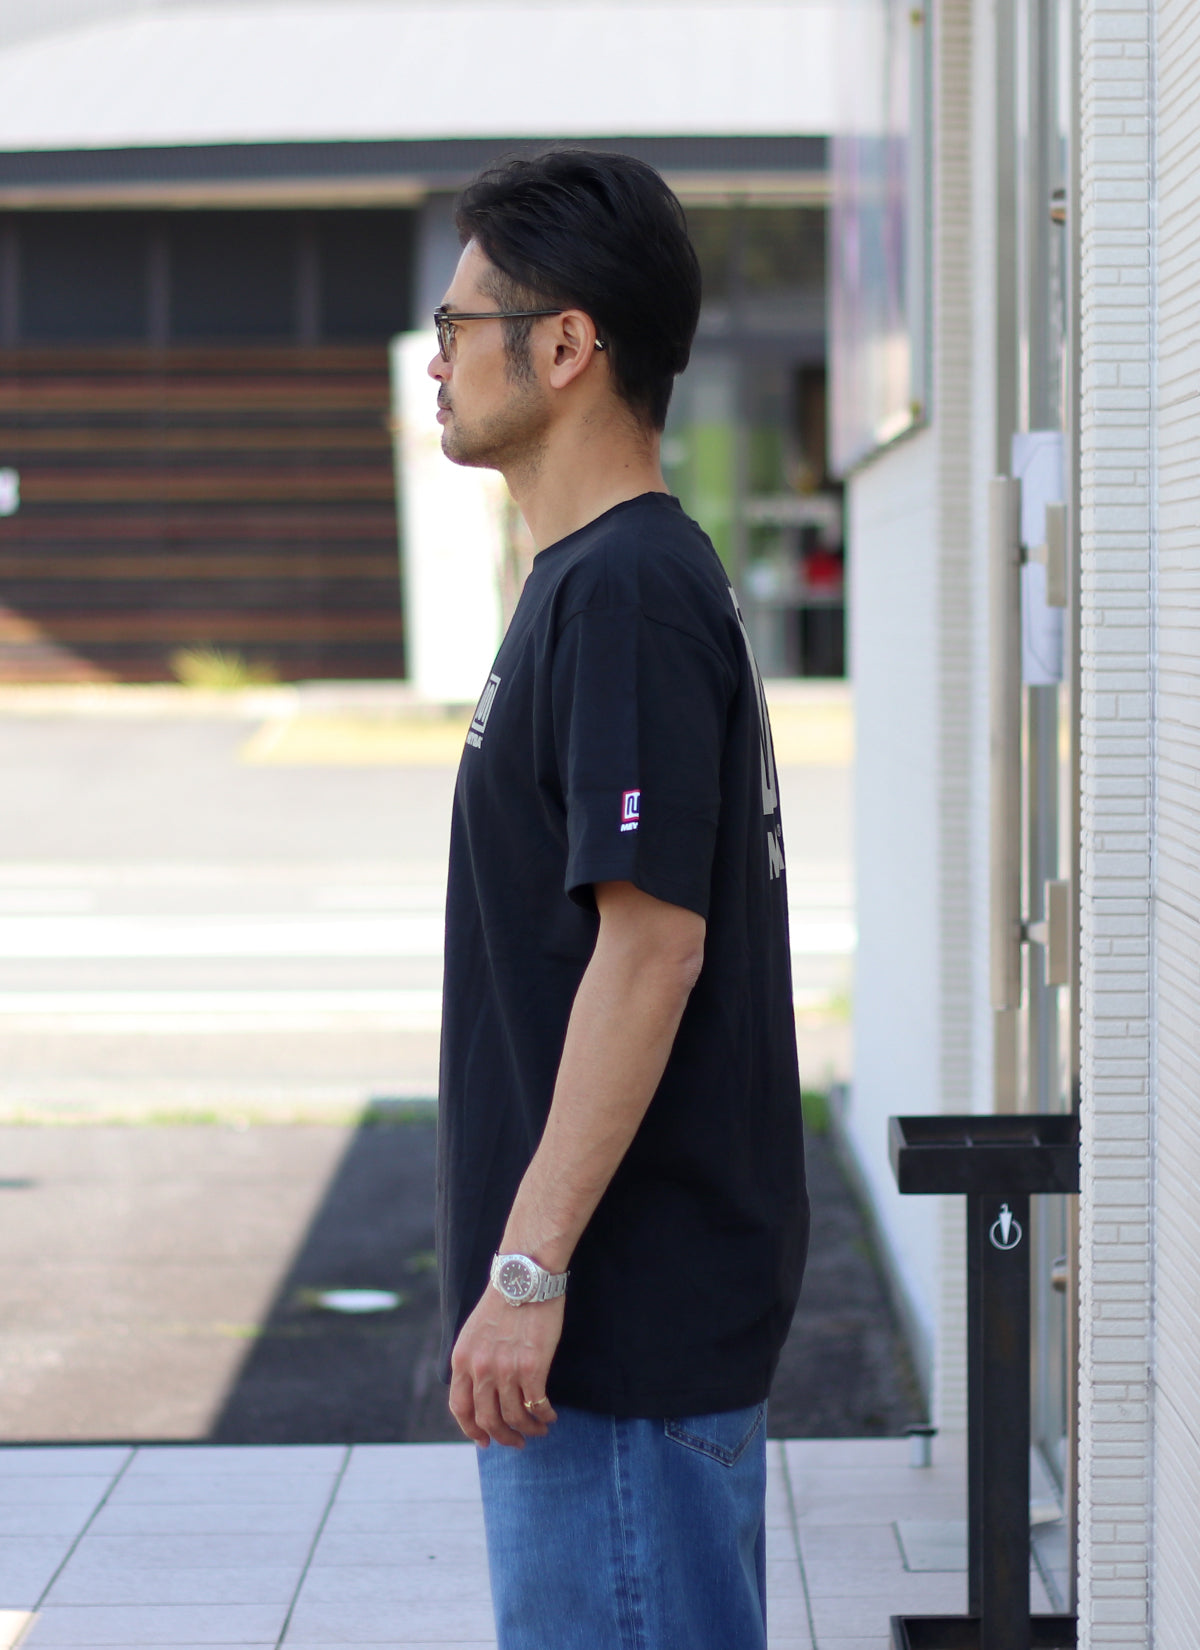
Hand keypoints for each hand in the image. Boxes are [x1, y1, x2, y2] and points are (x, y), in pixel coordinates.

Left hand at [448, 1287, 563, 1447]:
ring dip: (527, 1429)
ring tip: (539, 1429)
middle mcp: (480, 1368)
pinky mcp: (531, 1367)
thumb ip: (473, 1359)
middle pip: (487, 1419)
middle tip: (517, 1442)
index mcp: (462, 1359)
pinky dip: (543, 1416)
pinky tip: (550, 1416)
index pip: (460, 1408)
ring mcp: (505, 1369)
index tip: (484, 1441)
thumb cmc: (504, 1299)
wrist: (525, 1276)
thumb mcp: (474, 1331)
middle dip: (503, 1437)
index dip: (472, 1430)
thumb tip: (480, 1389)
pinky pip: (536, 1404)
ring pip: (514, 1416)